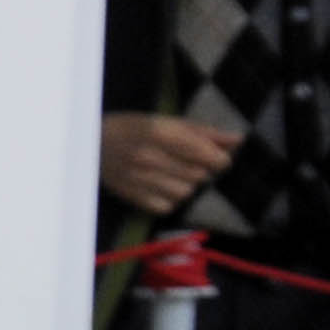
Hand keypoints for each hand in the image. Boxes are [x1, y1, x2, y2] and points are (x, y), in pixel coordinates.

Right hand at [101, 113, 238, 220]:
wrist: (91, 144)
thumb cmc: (134, 128)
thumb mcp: (168, 122)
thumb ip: (204, 132)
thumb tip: (238, 140)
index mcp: (161, 133)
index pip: (207, 156)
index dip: (219, 159)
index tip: (217, 157)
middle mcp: (151, 157)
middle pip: (199, 175)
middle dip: (202, 171)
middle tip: (191, 163)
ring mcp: (139, 179)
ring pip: (185, 193)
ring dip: (187, 185)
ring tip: (175, 175)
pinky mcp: (132, 196)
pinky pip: (167, 207)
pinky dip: (171, 199)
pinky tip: (163, 187)